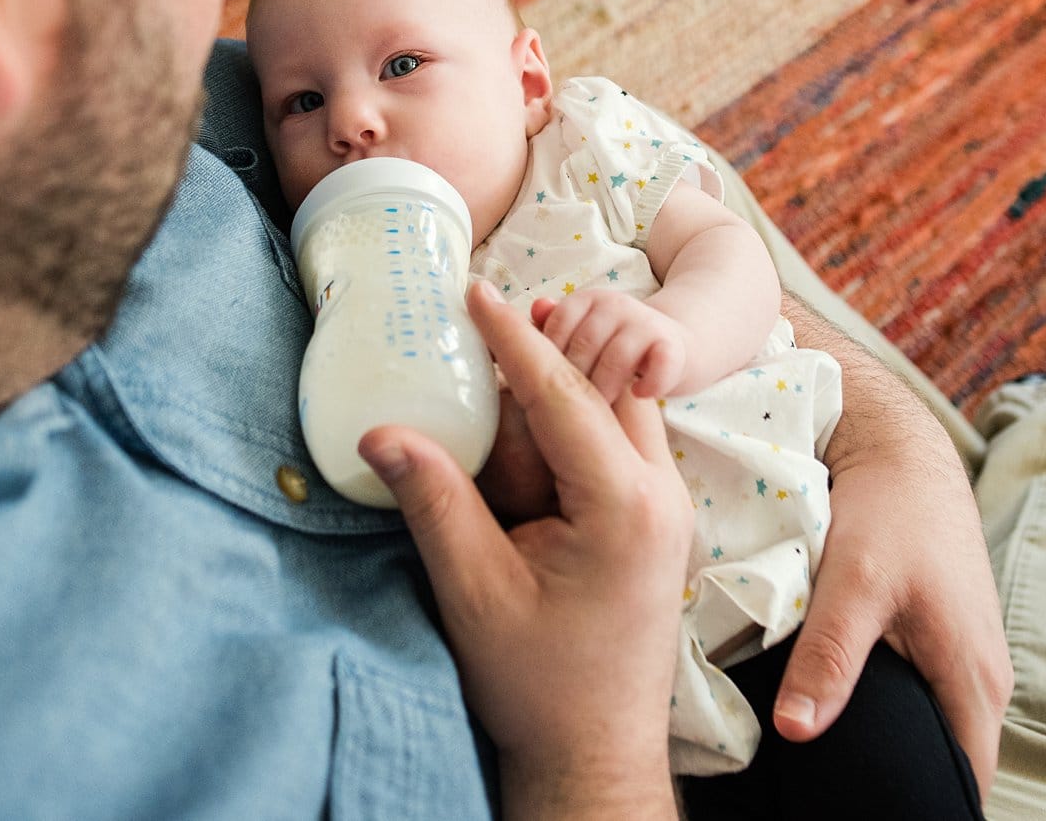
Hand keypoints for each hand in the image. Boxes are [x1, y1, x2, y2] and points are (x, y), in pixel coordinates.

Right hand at [360, 282, 691, 819]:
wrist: (596, 755)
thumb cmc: (540, 686)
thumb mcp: (475, 592)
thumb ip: (434, 503)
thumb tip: (382, 431)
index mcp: (623, 506)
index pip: (564, 393)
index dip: (514, 337)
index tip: (477, 290)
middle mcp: (659, 495)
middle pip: (605, 385)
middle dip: (550, 344)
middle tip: (490, 309)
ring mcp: (664, 509)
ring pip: (618, 410)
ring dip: (563, 380)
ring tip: (501, 354)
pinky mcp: (651, 524)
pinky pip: (618, 444)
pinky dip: (574, 419)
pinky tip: (526, 421)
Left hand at [531, 290, 688, 400]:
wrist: (676, 346)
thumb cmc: (616, 346)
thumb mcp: (582, 332)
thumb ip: (554, 326)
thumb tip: (535, 310)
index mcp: (586, 300)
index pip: (557, 325)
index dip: (550, 359)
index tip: (550, 385)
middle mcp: (615, 305)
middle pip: (584, 344)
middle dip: (575, 381)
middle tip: (572, 405)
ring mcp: (645, 323)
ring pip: (617, 358)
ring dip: (606, 388)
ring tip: (602, 408)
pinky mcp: (674, 346)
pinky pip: (660, 366)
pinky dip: (649, 384)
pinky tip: (639, 394)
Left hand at [772, 296, 1013, 799]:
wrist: (899, 447)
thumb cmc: (888, 511)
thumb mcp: (853, 583)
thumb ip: (828, 657)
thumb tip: (798, 732)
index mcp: (973, 680)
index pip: (964, 783)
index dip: (926, 806)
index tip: (870, 814)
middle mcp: (980, 677)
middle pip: (950, 761)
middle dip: (905, 786)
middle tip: (837, 800)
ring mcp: (962, 656)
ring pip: (933, 726)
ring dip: (895, 748)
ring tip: (833, 774)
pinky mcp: (937, 635)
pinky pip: (921, 695)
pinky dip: (888, 712)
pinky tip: (839, 718)